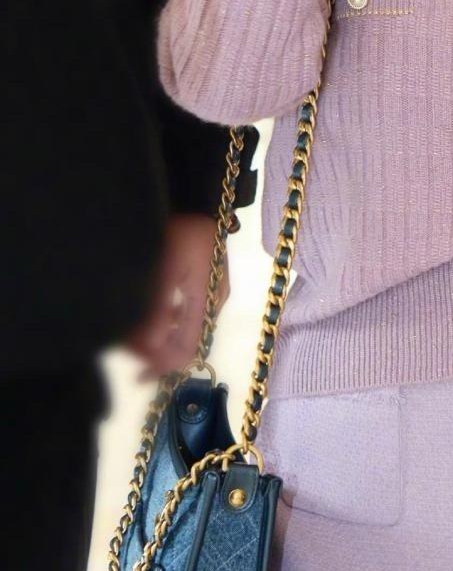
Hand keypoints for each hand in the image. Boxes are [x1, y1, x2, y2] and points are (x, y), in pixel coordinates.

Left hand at [125, 213, 225, 377]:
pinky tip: (140, 319)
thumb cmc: (180, 228)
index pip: (190, 345)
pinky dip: (158, 322)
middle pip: (185, 340)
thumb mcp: (164, 266)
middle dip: (153, 351)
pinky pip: (179, 314)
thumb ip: (157, 307)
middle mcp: (211, 301)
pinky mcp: (198, 284)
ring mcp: (206, 293)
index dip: (164, 365)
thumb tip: (150, 347)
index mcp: (208, 297)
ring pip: (180, 328)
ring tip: (124, 334)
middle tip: (122, 349)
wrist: (194, 196)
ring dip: (152, 337)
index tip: (138, 374)